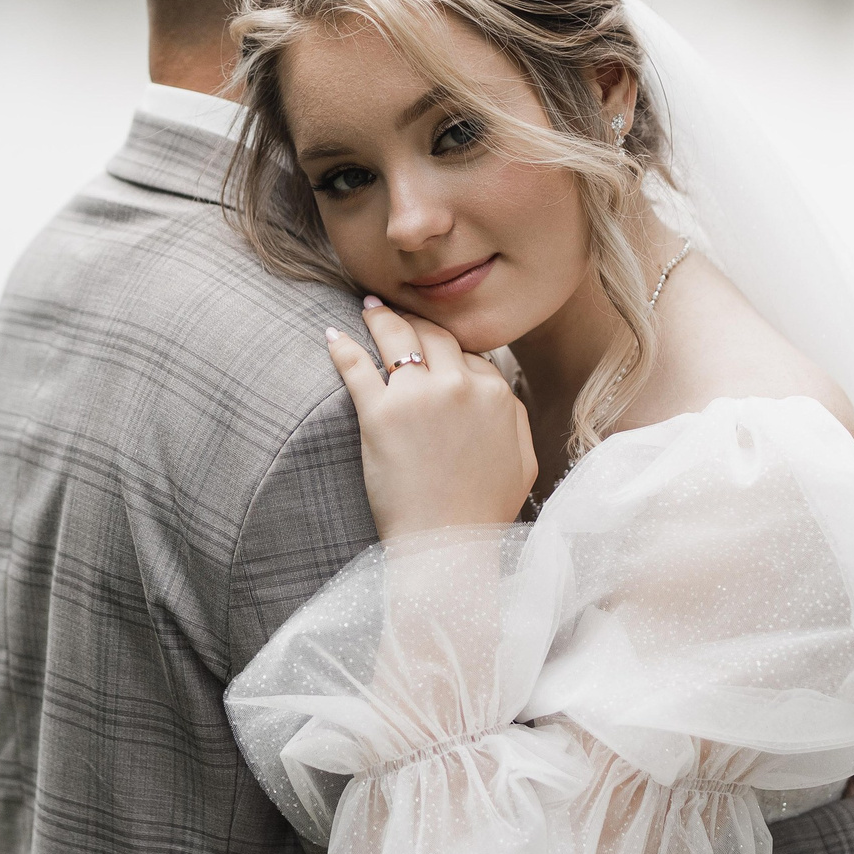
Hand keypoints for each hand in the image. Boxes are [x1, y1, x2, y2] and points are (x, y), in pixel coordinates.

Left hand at [325, 298, 538, 539]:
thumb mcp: (522, 462)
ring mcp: (418, 396)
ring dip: (381, 317)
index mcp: (497, 395)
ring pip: (397, 337)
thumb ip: (514, 420)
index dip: (449, 351)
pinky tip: (331, 334)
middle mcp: (460, 386)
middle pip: (435, 335)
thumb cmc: (483, 512)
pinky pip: (355, 365)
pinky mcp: (378, 413)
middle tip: (398, 311)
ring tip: (369, 307)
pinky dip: (341, 345)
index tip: (432, 345)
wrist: (446, 546)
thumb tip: (500, 394)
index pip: (470, 355)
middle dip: (417, 319)